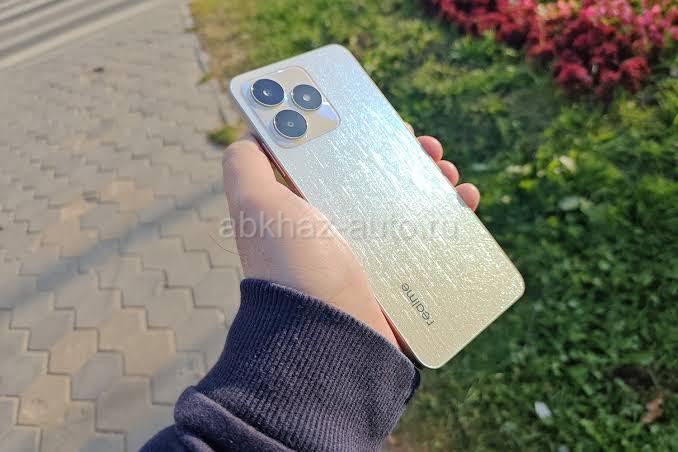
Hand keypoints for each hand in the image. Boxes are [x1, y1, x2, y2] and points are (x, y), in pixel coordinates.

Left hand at [222, 131, 479, 348]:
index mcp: (309, 207)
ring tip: (448, 171)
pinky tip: (465, 199)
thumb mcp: (255, 205)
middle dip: (404, 154)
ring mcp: (373, 253)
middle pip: (380, 178)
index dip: (360, 135)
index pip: (338, 159)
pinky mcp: (401, 276)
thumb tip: (250, 135)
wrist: (326, 336)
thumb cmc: (290, 265)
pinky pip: (432, 238)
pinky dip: (453, 215)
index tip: (384, 122)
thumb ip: (245, 166)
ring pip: (411, 203)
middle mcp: (340, 228)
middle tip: (425, 145)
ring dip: (433, 179)